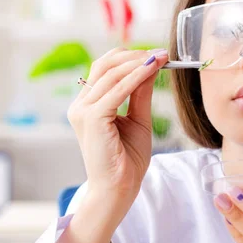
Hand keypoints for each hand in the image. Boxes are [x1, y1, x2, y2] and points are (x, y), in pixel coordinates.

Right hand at [68, 47, 168, 202]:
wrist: (119, 189)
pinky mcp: (92, 118)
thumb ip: (140, 92)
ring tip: (162, 57)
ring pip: (112, 73)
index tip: (158, 55)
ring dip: (139, 63)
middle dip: (135, 55)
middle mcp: (80, 105)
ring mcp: (83, 110)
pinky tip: (153, 69)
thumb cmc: (127, 159)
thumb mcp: (138, 119)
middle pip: (105, 64)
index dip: (130, 57)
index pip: (105, 69)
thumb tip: (151, 66)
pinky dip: (137, 76)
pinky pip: (118, 90)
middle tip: (162, 53)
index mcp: (87, 104)